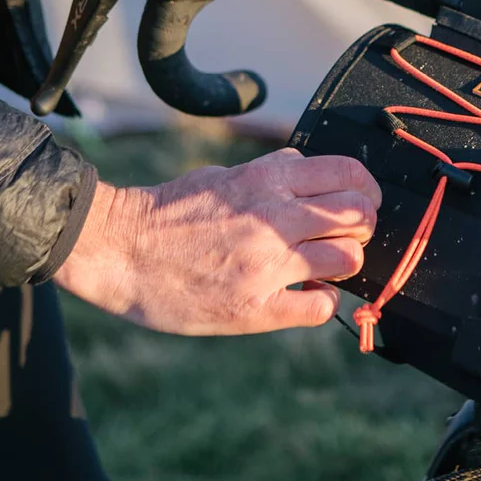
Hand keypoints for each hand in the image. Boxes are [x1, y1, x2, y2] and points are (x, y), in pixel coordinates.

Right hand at [54, 148, 379, 335]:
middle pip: (360, 217)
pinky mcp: (255, 307)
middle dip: (361, 230)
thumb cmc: (165, 213)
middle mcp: (273, 218)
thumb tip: (307, 173)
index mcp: (265, 180)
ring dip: (342, 268)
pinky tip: (300, 297)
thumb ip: (269, 176)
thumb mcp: (221, 177)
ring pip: (349, 261)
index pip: (350, 175)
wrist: (116, 250)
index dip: (365, 192)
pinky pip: (321, 307)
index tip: (358, 205)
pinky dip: (320, 304)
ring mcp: (267, 265)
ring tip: (318, 270)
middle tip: (341, 240)